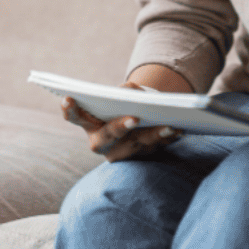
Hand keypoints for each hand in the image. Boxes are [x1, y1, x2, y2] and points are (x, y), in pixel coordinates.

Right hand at [61, 66, 191, 161]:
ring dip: (155, 135)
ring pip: (137, 145)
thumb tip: (136, 96)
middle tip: (134, 119)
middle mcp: (101, 142)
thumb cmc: (124, 102)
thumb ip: (125, 92)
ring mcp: (121, 152)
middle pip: (108, 136)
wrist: (139, 119)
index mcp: (89, 123)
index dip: (70, 110)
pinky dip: (168, 138)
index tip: (68, 99)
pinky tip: (180, 130)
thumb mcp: (121, 94)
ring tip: (169, 125)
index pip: (75, 117)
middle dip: (120, 127)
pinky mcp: (141, 157)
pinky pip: (156, 148)